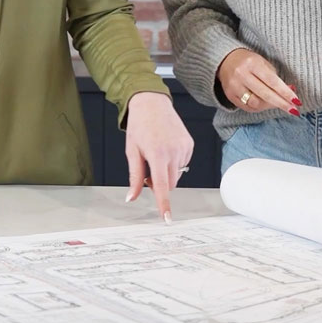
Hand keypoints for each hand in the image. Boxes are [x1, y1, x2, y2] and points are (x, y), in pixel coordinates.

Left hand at [124, 91, 193, 222]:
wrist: (151, 103)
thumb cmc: (139, 126)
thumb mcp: (132, 151)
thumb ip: (134, 177)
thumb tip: (131, 197)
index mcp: (157, 154)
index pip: (162, 186)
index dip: (164, 204)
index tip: (167, 219)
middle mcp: (174, 151)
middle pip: (170, 183)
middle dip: (159, 184)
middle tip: (146, 172)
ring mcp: (184, 147)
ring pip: (177, 174)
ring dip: (166, 173)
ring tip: (155, 155)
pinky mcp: (190, 144)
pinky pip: (182, 163)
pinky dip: (173, 163)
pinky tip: (165, 149)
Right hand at [216, 48, 299, 114]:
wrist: (224, 60)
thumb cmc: (248, 61)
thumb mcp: (263, 62)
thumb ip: (276, 77)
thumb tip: (291, 91)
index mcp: (252, 63)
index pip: (272, 81)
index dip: (285, 92)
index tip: (296, 101)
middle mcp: (241, 75)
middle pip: (265, 94)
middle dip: (281, 103)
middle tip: (294, 110)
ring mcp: (234, 86)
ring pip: (256, 103)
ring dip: (270, 106)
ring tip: (278, 104)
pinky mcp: (229, 95)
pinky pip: (247, 107)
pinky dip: (259, 108)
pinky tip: (266, 105)